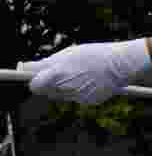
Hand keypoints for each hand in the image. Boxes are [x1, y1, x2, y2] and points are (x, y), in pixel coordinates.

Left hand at [19, 39, 151, 104]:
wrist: (121, 64)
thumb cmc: (94, 55)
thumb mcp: (68, 53)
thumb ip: (47, 63)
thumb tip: (26, 68)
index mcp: (58, 73)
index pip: (35, 85)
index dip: (34, 81)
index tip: (35, 77)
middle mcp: (65, 87)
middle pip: (47, 91)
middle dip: (50, 83)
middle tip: (62, 73)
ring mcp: (77, 96)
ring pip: (62, 95)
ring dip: (65, 87)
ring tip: (81, 75)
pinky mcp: (88, 102)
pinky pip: (76, 98)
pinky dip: (80, 91)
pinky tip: (91, 82)